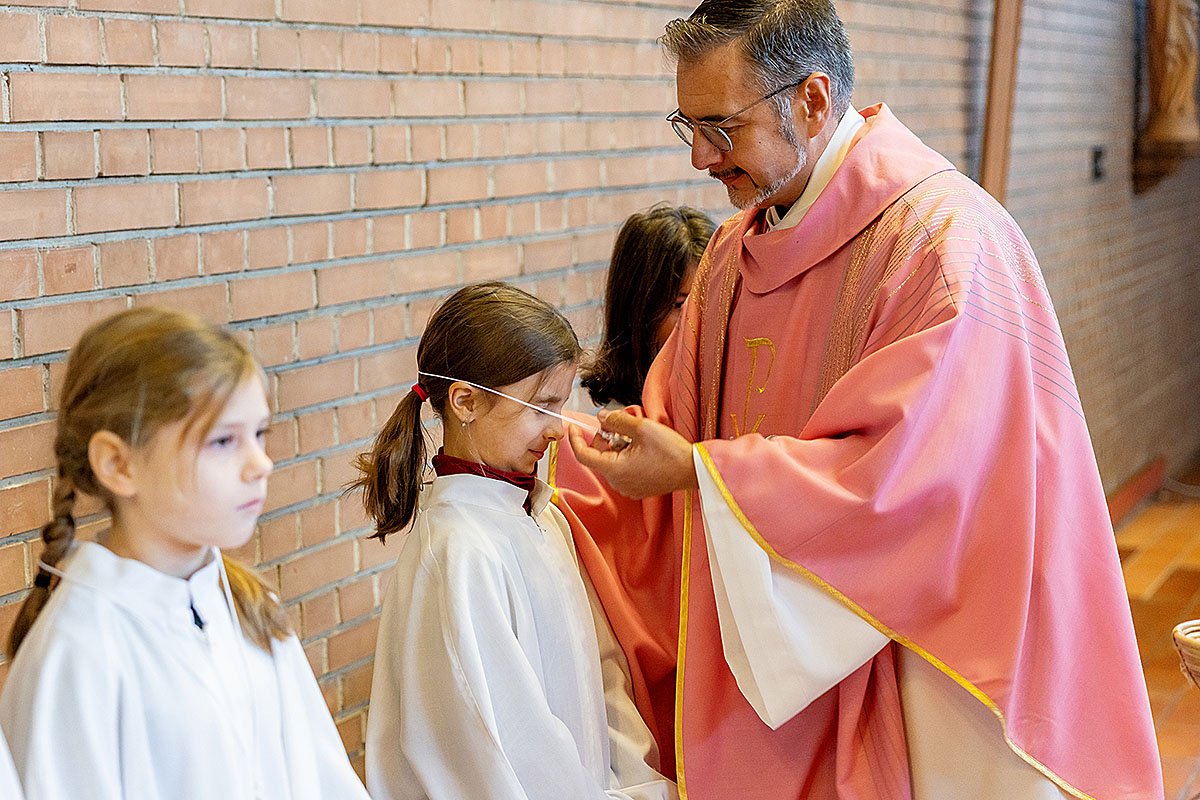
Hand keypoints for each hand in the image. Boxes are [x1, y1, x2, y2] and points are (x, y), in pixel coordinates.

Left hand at [567, 411, 697, 498]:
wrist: (693, 470)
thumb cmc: (671, 453)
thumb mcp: (642, 428)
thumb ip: (616, 420)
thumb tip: (601, 417)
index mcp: (614, 469)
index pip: (583, 455)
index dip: (575, 438)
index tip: (572, 427)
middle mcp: (618, 482)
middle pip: (598, 456)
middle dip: (604, 438)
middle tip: (619, 426)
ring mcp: (628, 487)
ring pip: (610, 462)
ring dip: (616, 446)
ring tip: (635, 437)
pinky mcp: (637, 487)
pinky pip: (622, 469)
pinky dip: (625, 456)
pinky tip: (641, 449)